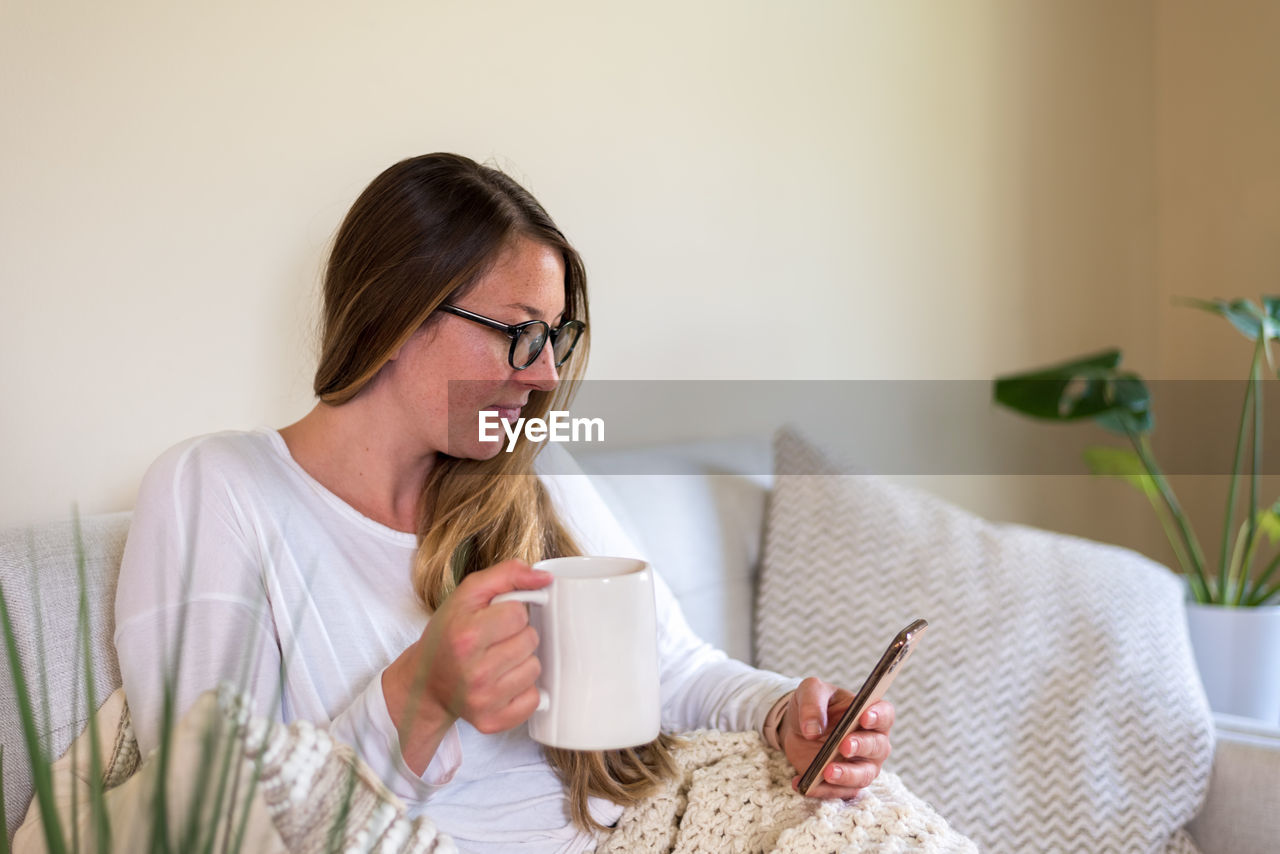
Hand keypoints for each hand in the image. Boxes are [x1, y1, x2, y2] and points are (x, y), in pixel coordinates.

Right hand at [383, 559, 551, 771]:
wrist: (425, 683)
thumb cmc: (447, 635)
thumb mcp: (467, 595)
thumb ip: (506, 575)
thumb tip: (545, 578)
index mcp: (466, 636)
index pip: (519, 613)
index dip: (510, 612)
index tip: (494, 619)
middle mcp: (475, 672)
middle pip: (530, 640)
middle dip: (517, 636)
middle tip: (495, 641)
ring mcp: (484, 701)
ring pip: (535, 669)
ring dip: (521, 661)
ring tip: (498, 661)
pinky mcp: (492, 722)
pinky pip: (533, 699)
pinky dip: (523, 689)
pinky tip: (503, 682)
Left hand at [780, 676, 893, 799]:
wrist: (798, 728)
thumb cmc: (814, 705)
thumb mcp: (809, 692)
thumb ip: (812, 704)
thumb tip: (812, 730)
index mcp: (870, 714)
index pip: (885, 715)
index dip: (878, 717)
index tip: (864, 717)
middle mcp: (873, 742)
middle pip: (877, 747)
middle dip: (861, 746)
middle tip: (843, 745)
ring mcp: (861, 766)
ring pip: (863, 775)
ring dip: (846, 775)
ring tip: (826, 772)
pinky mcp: (844, 784)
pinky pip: (837, 792)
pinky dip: (820, 790)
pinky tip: (801, 782)